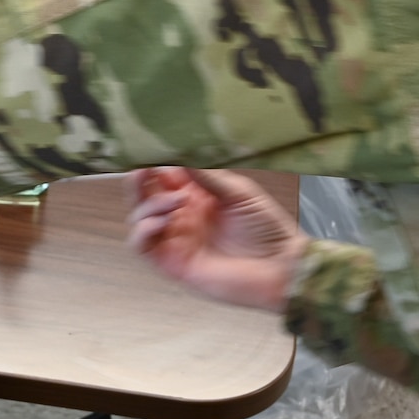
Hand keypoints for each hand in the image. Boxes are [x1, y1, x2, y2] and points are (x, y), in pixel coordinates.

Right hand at [127, 167, 307, 312]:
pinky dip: (143, 231)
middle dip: (139, 180)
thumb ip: (207, 176)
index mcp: (197, 196)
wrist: (279, 267)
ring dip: (150, 205)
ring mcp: (175, 239)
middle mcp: (182, 215)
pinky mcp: (172, 262)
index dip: (156, 163)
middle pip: (145, 195)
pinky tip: (162, 222)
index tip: (152, 151)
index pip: (165, 175)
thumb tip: (178, 156)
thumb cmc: (267, 228)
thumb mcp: (239, 192)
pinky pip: (142, 246)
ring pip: (141, 217)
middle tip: (142, 169)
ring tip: (177, 201)